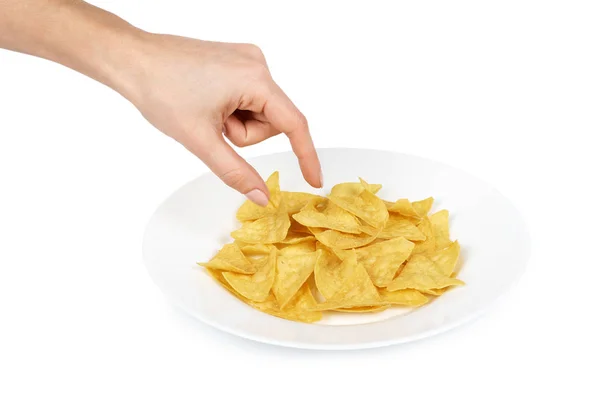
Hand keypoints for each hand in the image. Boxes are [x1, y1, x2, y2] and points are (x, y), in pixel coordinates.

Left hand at [122, 34, 321, 205]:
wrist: (131, 59)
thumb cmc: (161, 90)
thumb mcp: (201, 140)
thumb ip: (236, 172)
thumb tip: (262, 196)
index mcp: (255, 78)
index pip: (293, 124)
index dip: (306, 155)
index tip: (314, 179)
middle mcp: (256, 64)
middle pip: (270, 121)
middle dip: (243, 134)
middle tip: (212, 127)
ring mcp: (245, 60)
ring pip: (257, 112)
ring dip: (234, 123)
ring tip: (205, 112)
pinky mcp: (234, 61)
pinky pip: (246, 98)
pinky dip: (230, 109)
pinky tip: (206, 101)